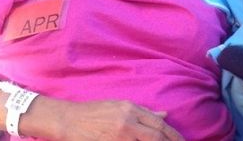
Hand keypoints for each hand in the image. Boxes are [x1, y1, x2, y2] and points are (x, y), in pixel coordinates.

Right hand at [54, 100, 184, 140]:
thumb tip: (164, 115)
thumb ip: (142, 111)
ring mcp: (120, 135)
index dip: (174, 136)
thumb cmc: (92, 113)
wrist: (68, 120)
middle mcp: (128, 121)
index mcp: (130, 109)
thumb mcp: (118, 106)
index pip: (159, 124)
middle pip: (157, 136)